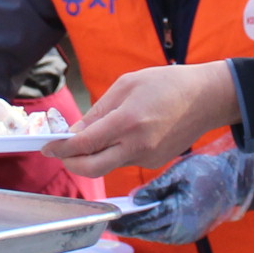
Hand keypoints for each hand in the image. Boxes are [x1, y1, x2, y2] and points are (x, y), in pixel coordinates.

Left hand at [44, 63, 239, 176]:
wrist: (206, 98)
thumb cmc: (165, 84)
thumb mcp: (126, 85)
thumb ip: (98, 111)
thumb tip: (75, 132)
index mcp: (127, 122)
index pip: (84, 144)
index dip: (61, 149)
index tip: (47, 147)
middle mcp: (137, 146)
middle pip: (92, 169)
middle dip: (71, 163)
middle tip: (62, 152)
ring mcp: (147, 158)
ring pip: (108, 164)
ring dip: (96, 154)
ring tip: (102, 130)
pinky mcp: (154, 163)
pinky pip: (125, 160)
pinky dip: (116, 151)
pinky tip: (128, 132)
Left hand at [108, 151, 253, 243]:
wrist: (234, 180)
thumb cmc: (207, 171)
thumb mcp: (179, 172)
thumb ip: (155, 188)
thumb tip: (135, 199)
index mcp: (180, 213)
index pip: (145, 221)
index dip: (126, 221)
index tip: (111, 218)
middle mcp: (183, 229)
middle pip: (148, 232)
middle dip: (129, 227)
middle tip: (110, 221)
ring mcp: (188, 234)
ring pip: (155, 235)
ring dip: (139, 229)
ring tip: (121, 222)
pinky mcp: (190, 233)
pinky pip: (165, 234)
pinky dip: (151, 229)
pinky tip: (140, 222)